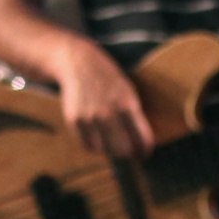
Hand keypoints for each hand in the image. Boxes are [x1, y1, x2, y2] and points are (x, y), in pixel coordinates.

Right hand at [55, 39, 153, 157]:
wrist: (79, 63)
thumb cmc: (109, 79)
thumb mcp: (129, 92)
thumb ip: (134, 117)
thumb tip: (140, 146)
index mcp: (127, 105)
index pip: (142, 140)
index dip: (145, 151)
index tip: (143, 154)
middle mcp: (108, 113)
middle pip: (123, 150)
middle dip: (128, 153)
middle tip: (127, 151)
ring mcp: (89, 117)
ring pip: (104, 150)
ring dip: (109, 149)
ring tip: (111, 142)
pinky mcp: (74, 119)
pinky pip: (86, 145)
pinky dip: (93, 145)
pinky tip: (97, 136)